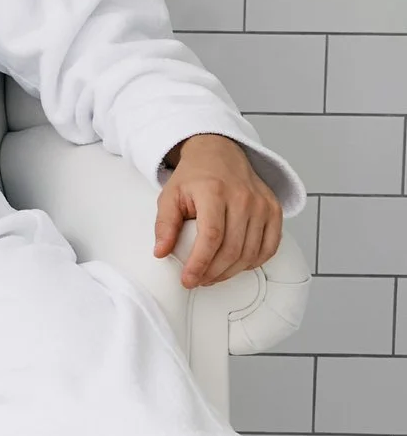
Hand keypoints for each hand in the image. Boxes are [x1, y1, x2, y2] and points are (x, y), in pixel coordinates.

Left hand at [154, 134, 283, 288]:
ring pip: (251, 252)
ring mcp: (263, 204)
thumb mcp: (170, 195)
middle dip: (213, 272)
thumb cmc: (193, 177)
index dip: (199, 263)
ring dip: (231, 271)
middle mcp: (243, 198)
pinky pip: (270, 247)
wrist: (220, 154)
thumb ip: (164, 224)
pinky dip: (253, 262)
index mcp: (214, 191)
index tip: (188, 280)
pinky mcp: (275, 210)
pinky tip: (235, 265)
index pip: (211, 237)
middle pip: (232, 249)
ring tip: (212, 276)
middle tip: (197, 280)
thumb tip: (160, 253)